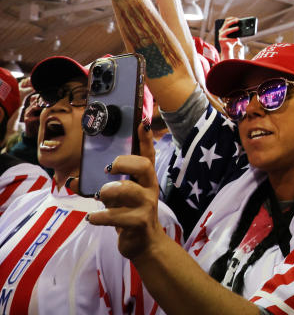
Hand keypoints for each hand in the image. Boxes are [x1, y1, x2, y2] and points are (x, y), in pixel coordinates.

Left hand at [87, 122, 165, 260]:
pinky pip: (117, 216)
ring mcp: (146, 205)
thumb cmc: (129, 213)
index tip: (142, 122)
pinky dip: (100, 217)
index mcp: (145, 178)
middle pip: (144, 166)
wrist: (144, 243)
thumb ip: (100, 185)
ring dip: (109, 191)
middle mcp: (149, 187)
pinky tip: (92, 218)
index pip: (148, 154)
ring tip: (99, 196)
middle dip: (124, 162)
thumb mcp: (118, 197)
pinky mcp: (139, 222)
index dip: (145, 138)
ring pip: (129, 190)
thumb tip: (72, 179)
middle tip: (108, 167)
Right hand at [218, 17, 242, 57]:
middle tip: (238, 20)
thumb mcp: (234, 35)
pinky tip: (237, 39)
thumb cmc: (231, 40)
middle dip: (232, 21)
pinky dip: (233, 39)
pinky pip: (227, 39)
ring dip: (232, 29)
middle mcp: (221, 31)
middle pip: (226, 24)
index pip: (226, 21)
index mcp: (223, 28)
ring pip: (226, 31)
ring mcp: (220, 35)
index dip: (231, 18)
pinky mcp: (221, 40)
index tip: (237, 18)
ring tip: (238, 28)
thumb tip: (244, 27)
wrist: (227, 48)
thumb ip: (237, 31)